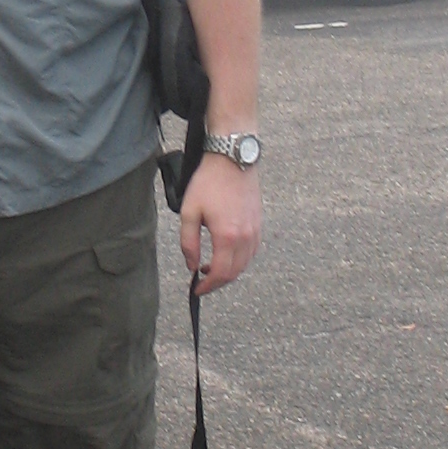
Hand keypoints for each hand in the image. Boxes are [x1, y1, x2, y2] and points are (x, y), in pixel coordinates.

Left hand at [178, 154, 260, 294]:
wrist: (232, 159)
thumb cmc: (209, 182)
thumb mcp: (189, 212)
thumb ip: (188, 243)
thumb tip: (192, 265)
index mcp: (227, 236)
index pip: (220, 274)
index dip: (207, 286)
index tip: (196, 289)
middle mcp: (245, 237)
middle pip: (234, 273)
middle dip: (217, 282)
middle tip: (202, 282)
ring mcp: (255, 231)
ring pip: (245, 264)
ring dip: (229, 272)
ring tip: (211, 267)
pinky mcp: (259, 223)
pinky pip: (252, 251)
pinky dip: (239, 260)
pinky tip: (226, 253)